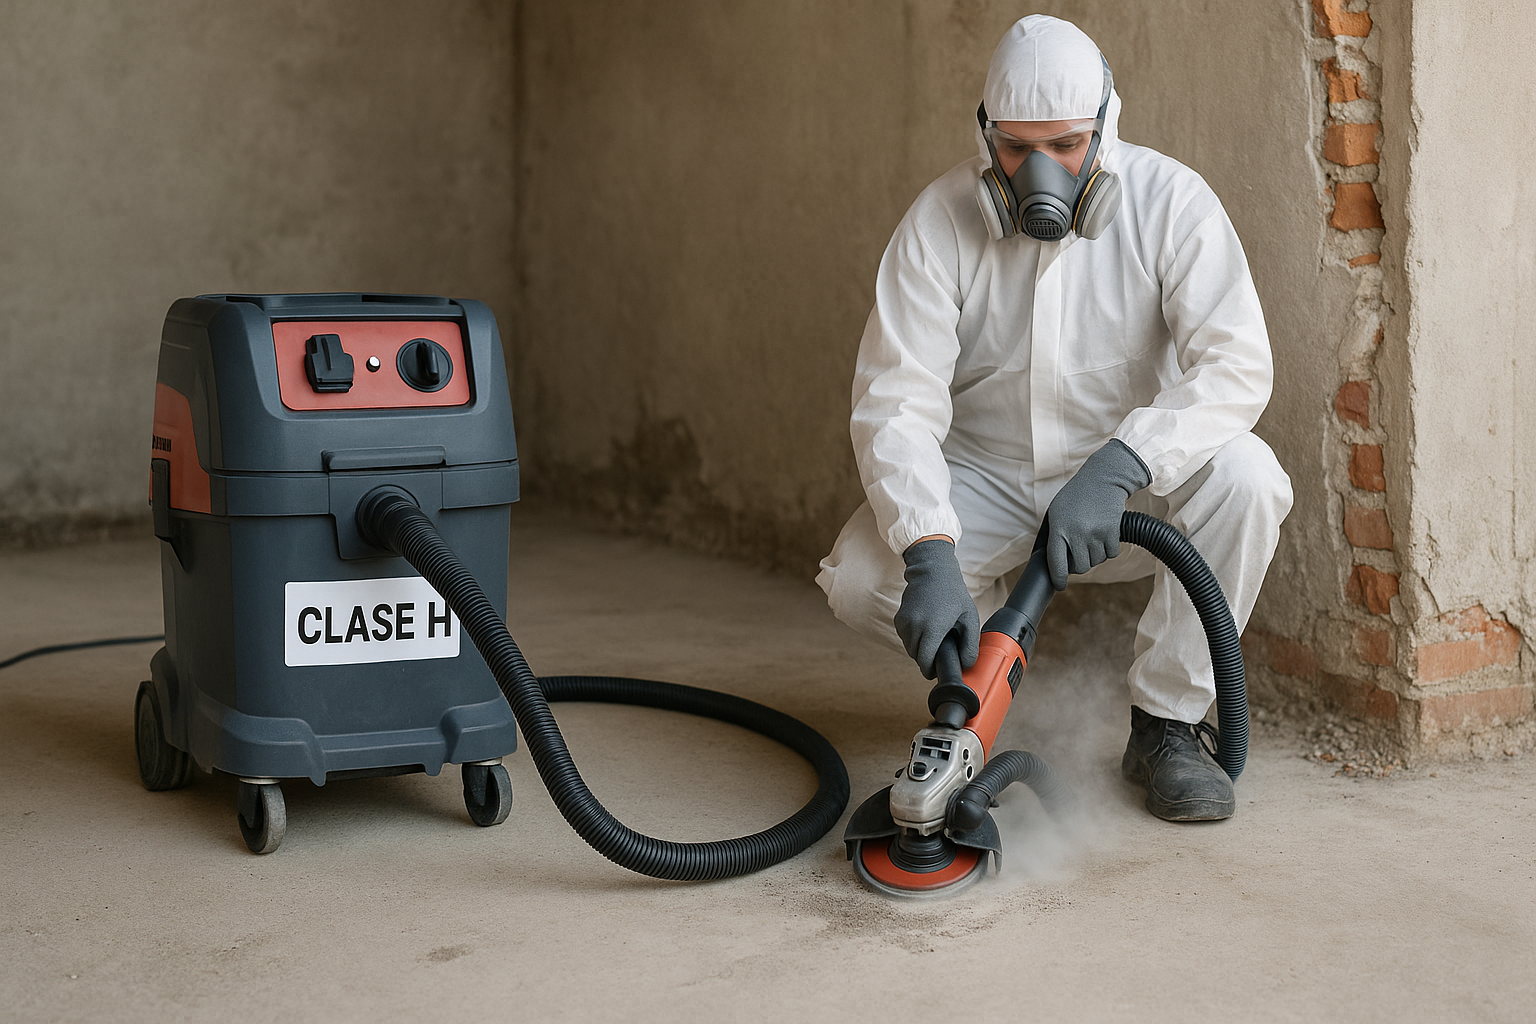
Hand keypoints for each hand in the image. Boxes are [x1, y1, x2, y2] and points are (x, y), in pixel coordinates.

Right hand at [893, 538, 979, 678]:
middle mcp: (914, 626)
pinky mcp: (899, 618)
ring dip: (919, 649)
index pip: (925, 661)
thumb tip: (967, 664)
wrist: (932, 571)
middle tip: (939, 654)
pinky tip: (925, 631)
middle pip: (916, 657)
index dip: (930, 670)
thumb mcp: (969, 617)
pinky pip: (904, 638)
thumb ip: (970, 644)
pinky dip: (913, 639)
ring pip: (909, 648)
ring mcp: (904, 622)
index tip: (936, 671)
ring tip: (934, 640)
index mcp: (932, 628)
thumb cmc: (953, 593)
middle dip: (926, 660)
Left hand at [1044, 439, 1150, 589]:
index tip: (1060, 585)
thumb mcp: (1056, 511)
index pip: (1056, 563)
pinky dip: (1109, 549)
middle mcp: (1076, 533)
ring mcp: (1095, 534)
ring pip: (1096, 561)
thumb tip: (1049, 561)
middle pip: (1080, 568)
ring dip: (1095, 555)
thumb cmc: (1076, 496)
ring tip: (1092, 537)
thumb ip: (1052, 534)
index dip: (1058, 578)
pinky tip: (1104, 534)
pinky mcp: (1112, 533)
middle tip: (1080, 552)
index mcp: (1058, 528)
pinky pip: (1111, 554)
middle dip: (1080, 564)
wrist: (1103, 478)